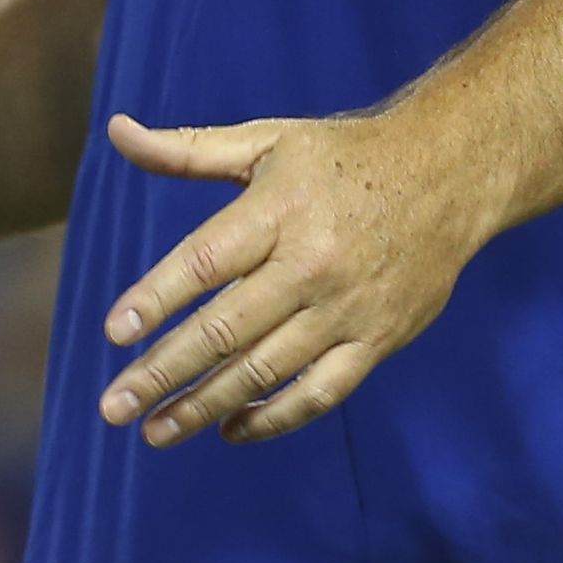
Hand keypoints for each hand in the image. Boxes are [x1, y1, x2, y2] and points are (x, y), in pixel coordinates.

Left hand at [95, 106, 487, 446]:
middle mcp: (311, 264)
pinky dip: (275, 417)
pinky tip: (232, 429)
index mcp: (278, 211)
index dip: (156, 298)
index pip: (205, 262)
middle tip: (113, 406)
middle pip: (227, 329)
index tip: (113, 333)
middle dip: (164, 372)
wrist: (448, 173)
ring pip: (266, 370)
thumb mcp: (267, 140)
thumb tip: (117, 131)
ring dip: (206, 406)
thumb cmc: (343, 156)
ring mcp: (347, 308)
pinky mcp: (378, 340)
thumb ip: (189, 149)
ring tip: (155, 431)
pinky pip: (321, 392)